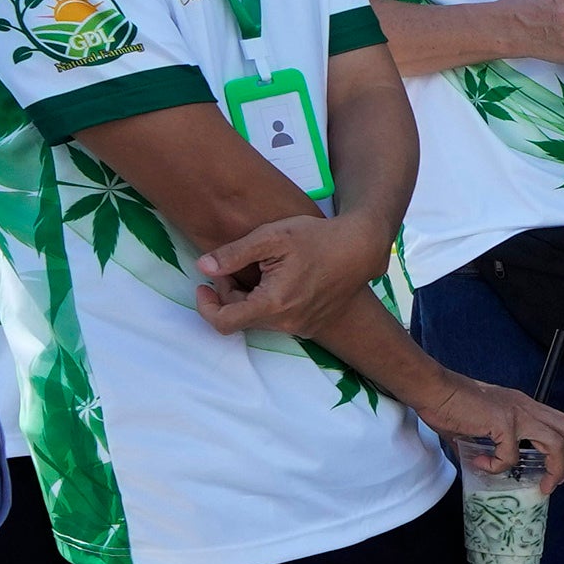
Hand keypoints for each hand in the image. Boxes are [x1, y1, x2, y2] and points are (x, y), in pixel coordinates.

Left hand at [192, 211, 396, 339]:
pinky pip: (278, 320)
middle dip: (228, 296)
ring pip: (259, 320)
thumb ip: (234, 254)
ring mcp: (301, 327)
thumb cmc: (317, 238)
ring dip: (249, 300)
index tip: (204, 286)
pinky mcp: (311, 326)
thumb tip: (203, 267)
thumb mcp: (272, 237)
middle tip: (232, 268)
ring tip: (259, 271)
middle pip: (240, 320)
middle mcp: (287, 322)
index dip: (206, 306)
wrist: (360, 249)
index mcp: (273, 302)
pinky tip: (278, 280)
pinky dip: (268, 304)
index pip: (224, 322)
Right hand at [424, 380, 563, 489]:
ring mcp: (517, 413)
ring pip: (556, 442)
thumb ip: (485, 445)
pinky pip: (510, 455)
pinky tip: (482, 464)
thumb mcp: (476, 426)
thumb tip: (481, 465)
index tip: (554, 471)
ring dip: (554, 468)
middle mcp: (525, 406)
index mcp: (522, 405)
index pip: (559, 424)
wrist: (431, 388)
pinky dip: (499, 467)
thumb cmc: (448, 402)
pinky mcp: (502, 421)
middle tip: (556, 481)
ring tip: (541, 484)